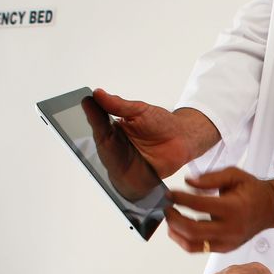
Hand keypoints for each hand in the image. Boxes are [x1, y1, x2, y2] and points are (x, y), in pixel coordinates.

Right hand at [92, 88, 218, 177]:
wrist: (185, 139)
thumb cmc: (163, 125)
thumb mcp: (140, 110)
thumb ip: (119, 105)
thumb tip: (98, 93)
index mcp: (114, 129)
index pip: (99, 122)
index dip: (93, 114)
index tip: (88, 102)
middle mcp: (116, 146)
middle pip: (101, 142)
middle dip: (97, 133)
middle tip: (96, 122)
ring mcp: (123, 162)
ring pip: (109, 160)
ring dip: (108, 154)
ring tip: (109, 144)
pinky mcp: (133, 177)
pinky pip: (123, 179)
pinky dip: (120, 175)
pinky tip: (119, 167)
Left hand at [164, 169, 273, 252]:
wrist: (270, 208)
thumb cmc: (252, 191)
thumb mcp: (234, 175)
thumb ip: (210, 178)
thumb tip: (188, 182)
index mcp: (233, 208)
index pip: (199, 206)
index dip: (180, 199)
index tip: (170, 193)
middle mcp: (231, 228)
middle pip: (192, 230)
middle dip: (174, 219)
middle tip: (167, 208)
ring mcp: (228, 241)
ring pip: (192, 244)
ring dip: (176, 232)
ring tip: (171, 220)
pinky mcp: (225, 248)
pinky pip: (199, 248)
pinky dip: (185, 240)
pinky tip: (180, 229)